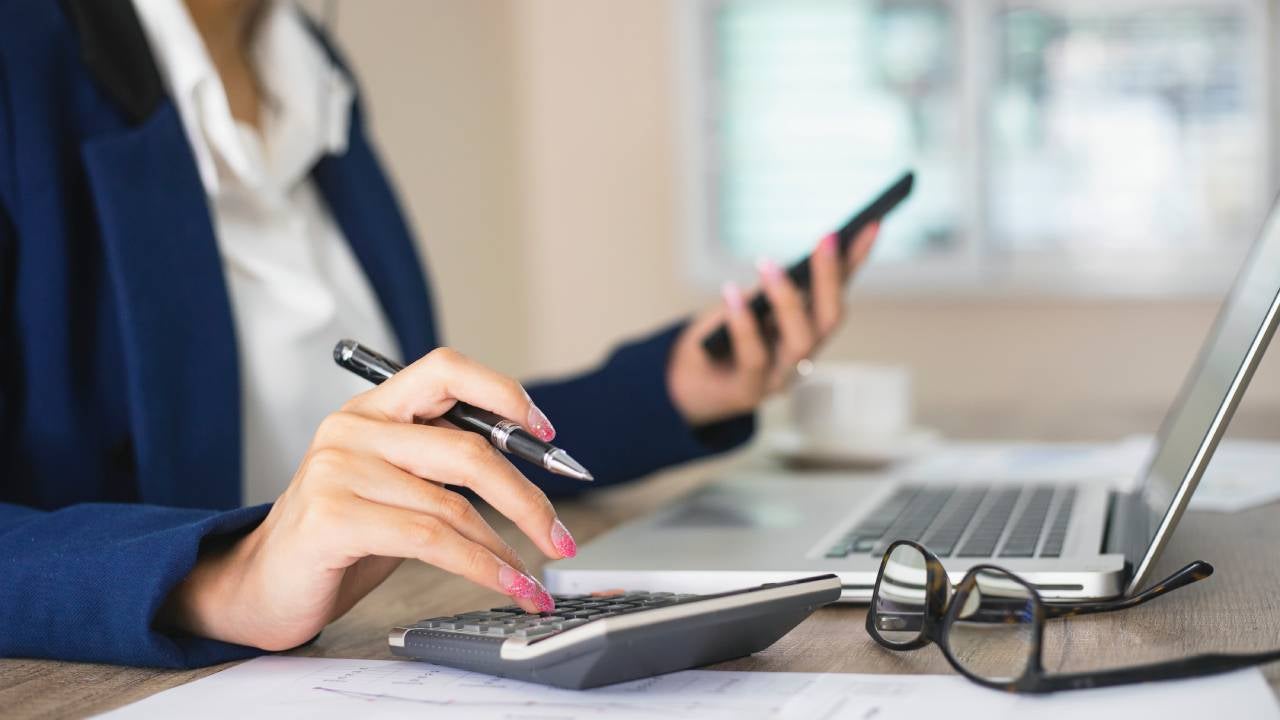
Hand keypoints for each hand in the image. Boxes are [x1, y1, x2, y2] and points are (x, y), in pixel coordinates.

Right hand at [158, 348, 576, 650]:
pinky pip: (430, 539)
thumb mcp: (394, 484)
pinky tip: (507, 583)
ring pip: (453, 505)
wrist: (259, 585)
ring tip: (534, 578)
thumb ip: (442, 463)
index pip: (446, 369)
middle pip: (467, 448)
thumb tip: (528, 468)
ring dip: (508, 548)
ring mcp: (338, 471)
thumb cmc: (339, 535)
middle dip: (528, 497)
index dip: (502, 393)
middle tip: (560, 537)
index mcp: (373, 409)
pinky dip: (481, 566)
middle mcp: (353, 429)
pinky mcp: (332, 518)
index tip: (546, 432)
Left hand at [667, 222, 879, 425]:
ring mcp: (780, 376)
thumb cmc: (718, 338)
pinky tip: (730, 293)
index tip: (871, 224)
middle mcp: (802, 353)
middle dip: (830, 277)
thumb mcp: (748, 302)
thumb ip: (772, 287)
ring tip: (768, 264)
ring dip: (787, 300)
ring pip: (800, 341)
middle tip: (826, 238)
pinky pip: (754, 358)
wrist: (680, 384)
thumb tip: (793, 262)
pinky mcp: (750, 392)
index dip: (856, 260)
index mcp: (806, 328)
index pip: (839, 290)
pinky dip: (743, 324)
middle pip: (830, 319)